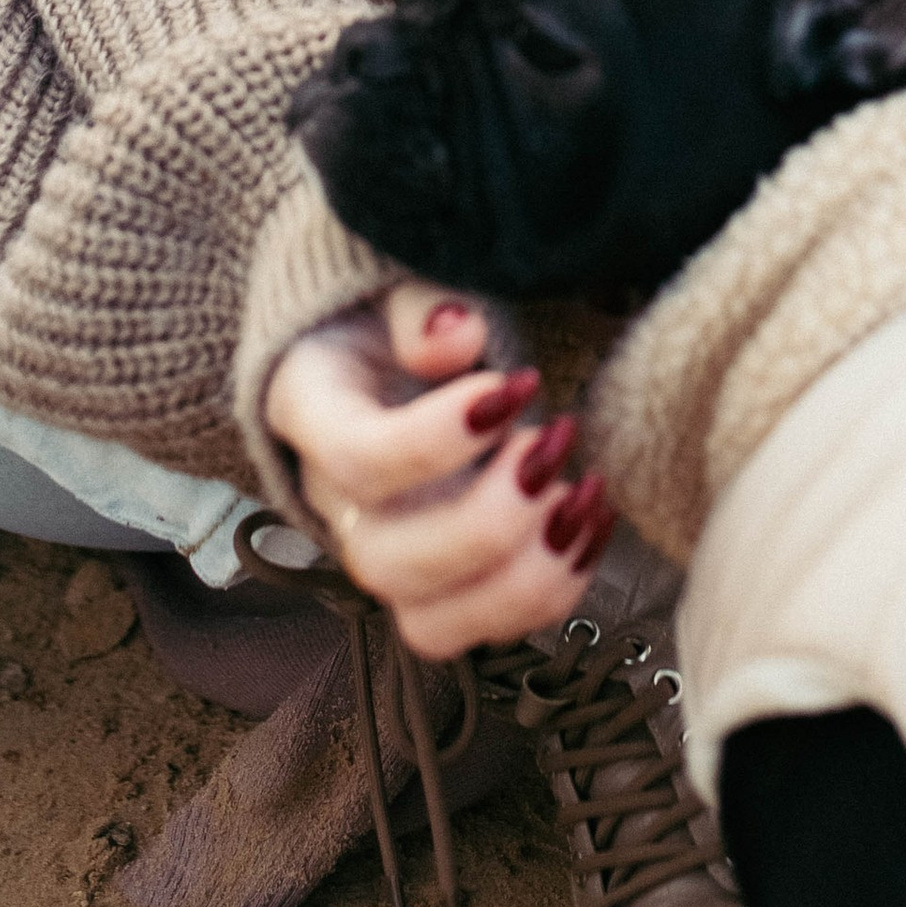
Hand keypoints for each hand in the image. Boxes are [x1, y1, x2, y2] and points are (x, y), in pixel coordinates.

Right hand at [264, 281, 612, 659]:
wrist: (383, 346)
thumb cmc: (394, 310)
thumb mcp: (396, 280)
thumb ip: (421, 302)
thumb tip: (457, 334)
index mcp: (311, 410)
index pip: (354, 460)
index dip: (435, 442)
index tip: (514, 389)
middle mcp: (338, 502)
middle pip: (384, 561)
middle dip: (485, 525)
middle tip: (553, 443)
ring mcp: (391, 553)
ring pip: (432, 624)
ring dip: (524, 579)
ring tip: (583, 496)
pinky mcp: (442, 585)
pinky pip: (487, 626)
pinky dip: (555, 588)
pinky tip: (594, 519)